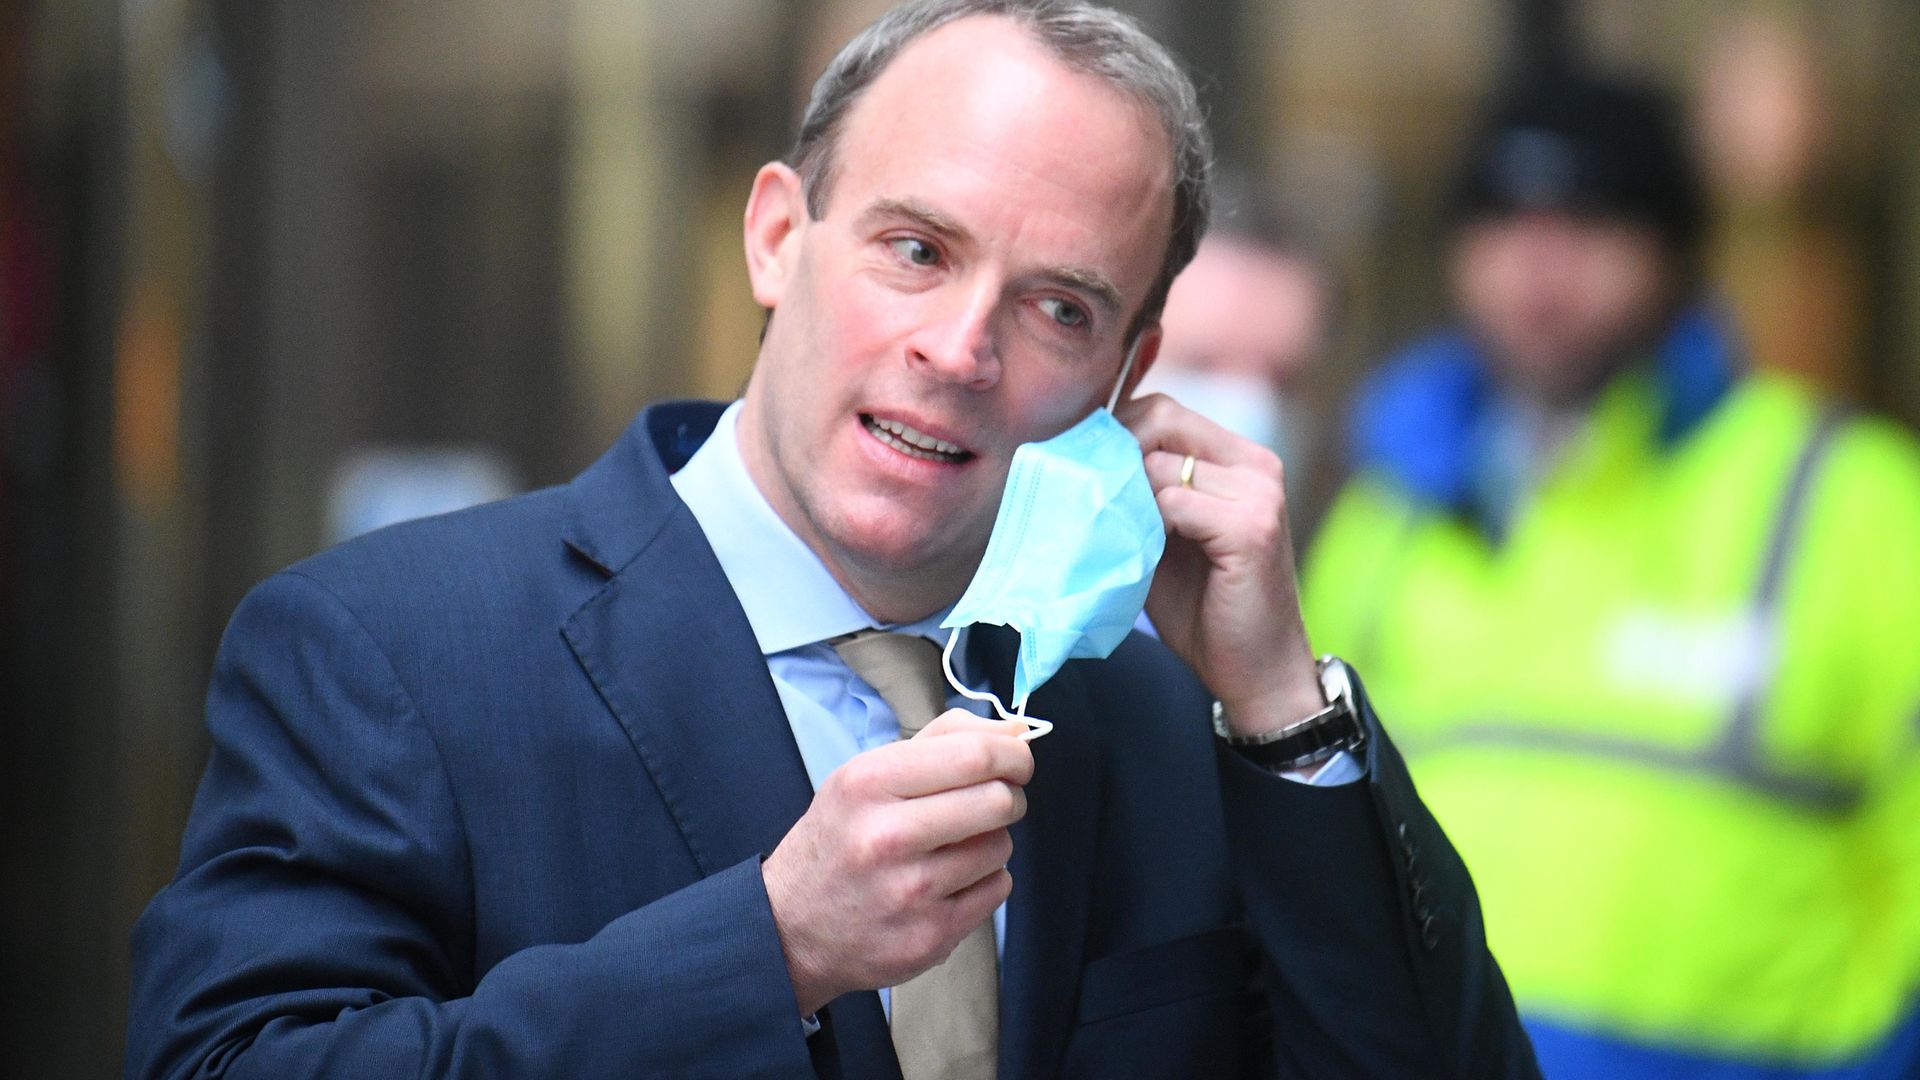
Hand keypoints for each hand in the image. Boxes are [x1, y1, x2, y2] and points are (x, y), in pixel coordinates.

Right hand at [762, 711, 1032, 1014]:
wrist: (791, 927)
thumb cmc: (838, 840)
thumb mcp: (865, 774)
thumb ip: (941, 741)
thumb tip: (1014, 732)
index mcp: (869, 783)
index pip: (974, 755)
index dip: (1013, 753)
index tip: (1017, 758)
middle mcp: (887, 836)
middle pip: (998, 800)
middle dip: (1009, 795)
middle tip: (993, 800)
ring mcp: (910, 892)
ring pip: (1001, 846)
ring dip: (990, 840)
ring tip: (953, 846)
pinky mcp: (930, 935)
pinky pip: (997, 889)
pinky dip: (983, 880)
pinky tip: (948, 882)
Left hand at [1115, 392, 1323, 735]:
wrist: (1256, 673)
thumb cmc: (1205, 609)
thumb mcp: (1166, 537)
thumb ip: (1141, 493)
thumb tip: (1081, 459)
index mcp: (1240, 460)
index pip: (1163, 411)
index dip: (1116, 434)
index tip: (1083, 472)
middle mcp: (1257, 465)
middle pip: (1162, 418)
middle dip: (1115, 454)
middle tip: (1089, 499)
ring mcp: (1259, 493)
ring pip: (1160, 463)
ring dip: (1126, 497)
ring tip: (1115, 534)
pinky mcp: (1252, 527)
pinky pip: (1174, 503)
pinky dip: (1147, 525)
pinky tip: (1143, 555)